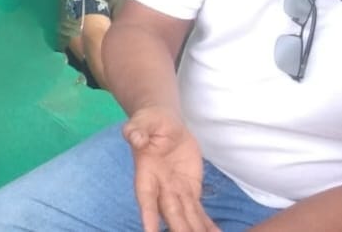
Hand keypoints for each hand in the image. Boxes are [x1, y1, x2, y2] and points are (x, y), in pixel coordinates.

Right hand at [124, 106, 215, 231]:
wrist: (164, 123)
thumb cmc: (150, 121)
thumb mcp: (142, 121)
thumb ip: (137, 130)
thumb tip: (135, 137)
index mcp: (146, 171)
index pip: (146, 196)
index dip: (148, 214)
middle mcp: (160, 186)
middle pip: (170, 212)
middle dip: (178, 227)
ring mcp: (176, 190)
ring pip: (186, 215)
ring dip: (193, 229)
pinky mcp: (191, 190)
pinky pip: (198, 211)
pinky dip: (206, 224)